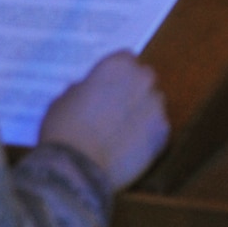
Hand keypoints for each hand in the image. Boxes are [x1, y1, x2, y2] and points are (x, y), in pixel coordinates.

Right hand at [39, 51, 168, 194]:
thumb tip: (87, 91)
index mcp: (117, 66)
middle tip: (116, 108)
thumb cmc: (64, 128)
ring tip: (122, 132)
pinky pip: (157, 129)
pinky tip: (130, 148)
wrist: (77, 168)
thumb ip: (83, 89)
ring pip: (153, 104)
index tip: (106, 86)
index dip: (116, 74)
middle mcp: (142, 81)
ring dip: (142, 112)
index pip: (125, 58)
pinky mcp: (163, 135)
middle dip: (133, 89)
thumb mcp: (64, 99)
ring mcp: (156, 108)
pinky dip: (147, 135)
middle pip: (144, 79)